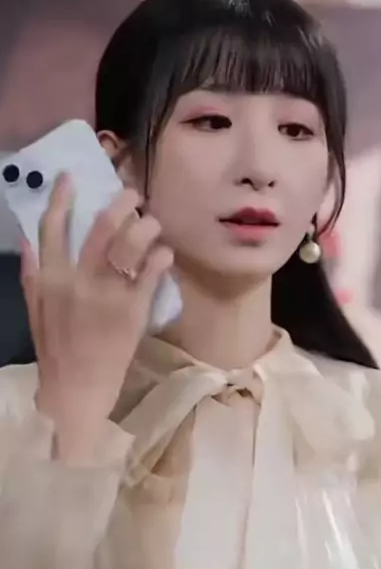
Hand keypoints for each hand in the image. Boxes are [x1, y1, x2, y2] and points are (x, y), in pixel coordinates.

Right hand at [21, 173, 172, 461]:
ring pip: (131, 246)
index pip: (52, 228)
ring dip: (146, 227)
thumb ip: (32, 276)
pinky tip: (164, 253)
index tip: (73, 177)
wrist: (76, 392)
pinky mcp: (133, 311)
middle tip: (133, 194)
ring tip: (153, 224)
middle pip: (102, 229)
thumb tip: (28, 241)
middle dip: (122, 204)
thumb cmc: (56, 353)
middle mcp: (78, 281)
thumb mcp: (36, 313)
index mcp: (50, 280)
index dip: (62, 198)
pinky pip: (150, 275)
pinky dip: (160, 259)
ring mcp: (108, 295)